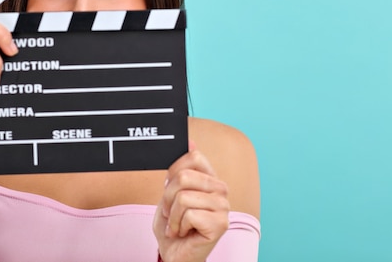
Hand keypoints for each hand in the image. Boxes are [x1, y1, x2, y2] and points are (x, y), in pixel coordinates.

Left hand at [153, 142, 229, 261]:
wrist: (174, 255)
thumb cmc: (174, 226)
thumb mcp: (172, 193)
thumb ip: (180, 169)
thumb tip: (190, 141)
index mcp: (210, 179)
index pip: (194, 157)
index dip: (174, 171)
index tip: (170, 187)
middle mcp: (220, 190)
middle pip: (184, 176)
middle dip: (168, 197)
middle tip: (171, 212)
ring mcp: (223, 207)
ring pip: (184, 196)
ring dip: (172, 214)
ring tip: (177, 224)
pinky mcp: (220, 224)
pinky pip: (188, 213)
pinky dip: (178, 225)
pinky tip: (184, 232)